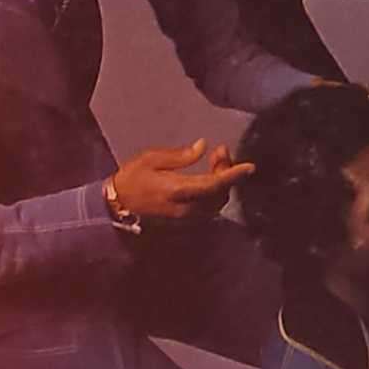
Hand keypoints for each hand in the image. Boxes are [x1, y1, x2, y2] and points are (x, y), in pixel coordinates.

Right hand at [109, 139, 250, 224]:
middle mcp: (187, 208)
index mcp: (178, 190)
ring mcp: (187, 218)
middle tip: (220, 151)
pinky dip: (215, 193)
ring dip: (222, 183)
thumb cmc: (132, 178)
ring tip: (215, 161)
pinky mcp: (186, 222)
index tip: (250, 167)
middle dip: (226, 172)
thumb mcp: (151, 159)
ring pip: (217, 203)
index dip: (234, 176)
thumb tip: (203, 146)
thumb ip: (180, 156)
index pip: (214, 184)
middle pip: (220, 193)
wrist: (117, 206)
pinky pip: (210, 209)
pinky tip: (209, 178)